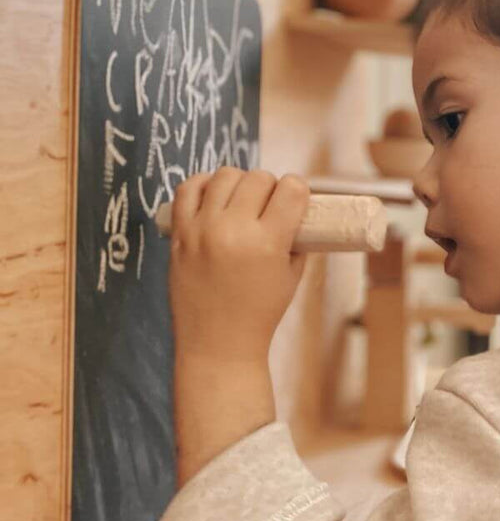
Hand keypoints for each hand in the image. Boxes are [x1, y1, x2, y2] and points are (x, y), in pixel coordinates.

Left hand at [168, 167, 309, 364]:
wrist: (218, 343)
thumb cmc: (260, 313)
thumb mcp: (291, 277)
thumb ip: (296, 241)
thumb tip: (296, 211)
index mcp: (267, 243)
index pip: (291, 190)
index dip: (299, 190)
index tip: (297, 198)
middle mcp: (233, 230)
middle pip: (258, 179)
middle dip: (271, 186)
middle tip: (271, 203)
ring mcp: (202, 230)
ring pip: (225, 176)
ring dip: (240, 182)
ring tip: (243, 199)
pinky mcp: (180, 234)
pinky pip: (188, 190)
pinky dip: (204, 184)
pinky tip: (214, 194)